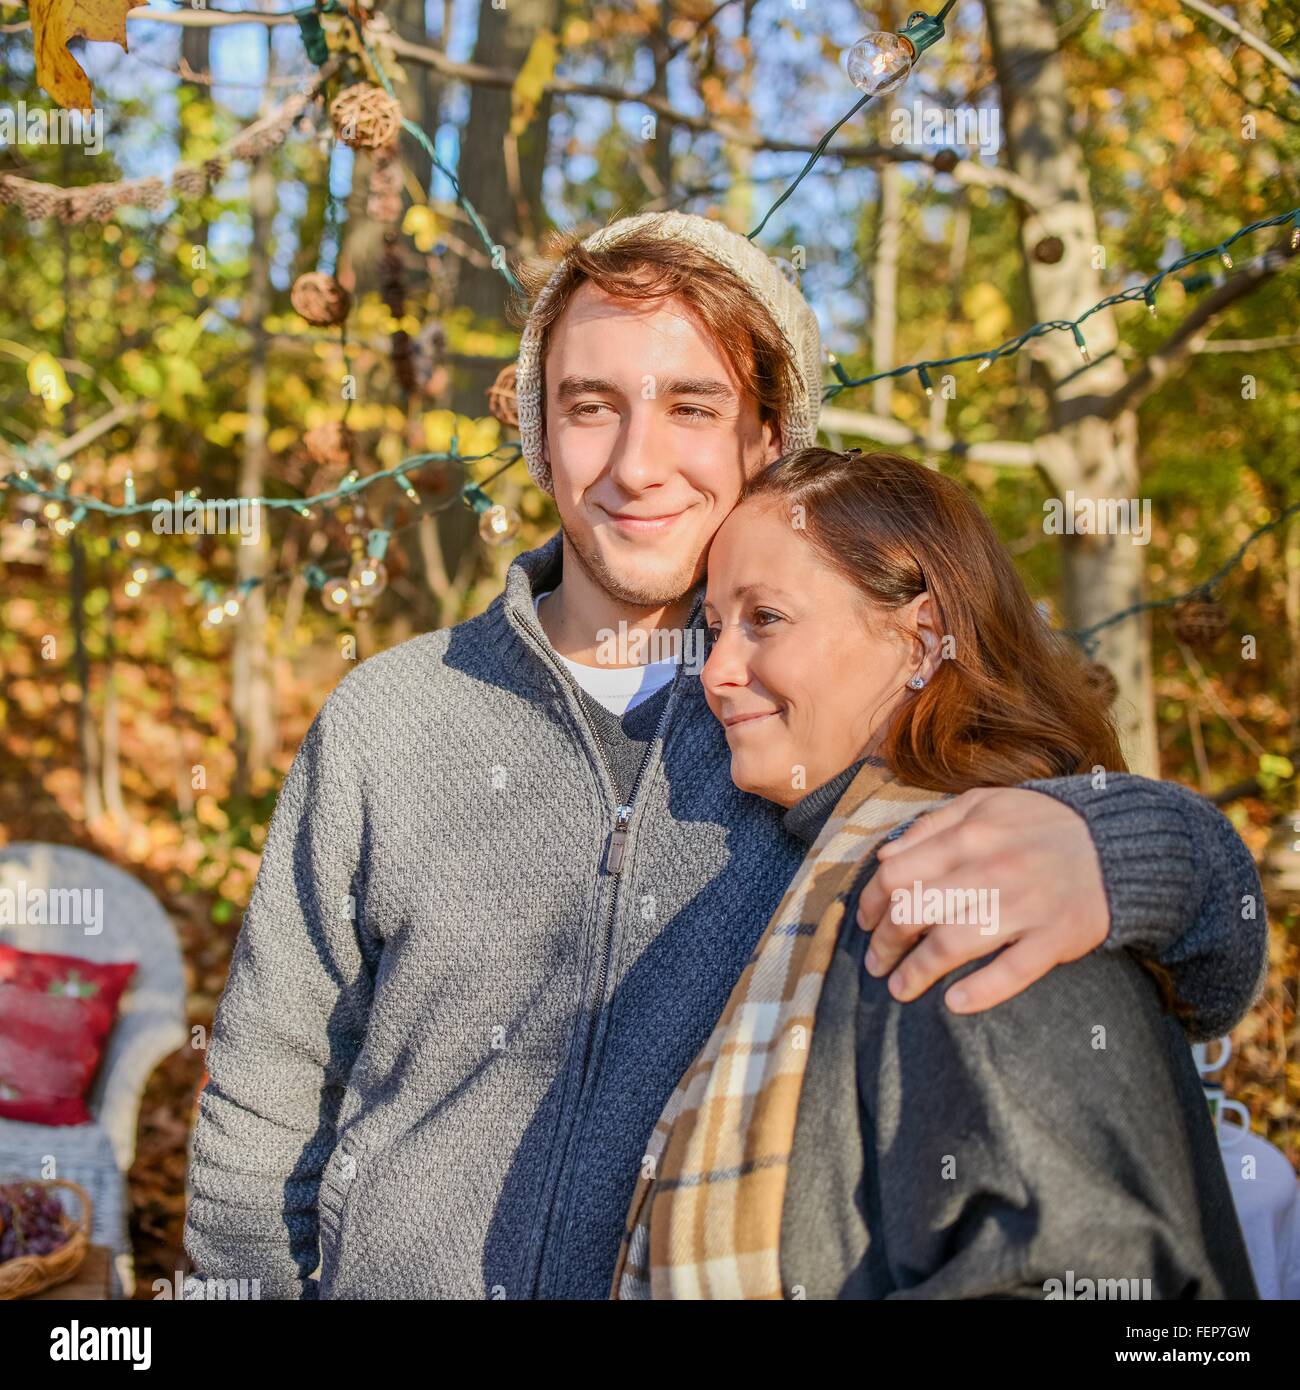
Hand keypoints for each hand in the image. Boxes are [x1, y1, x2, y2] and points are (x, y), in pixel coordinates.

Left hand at [855, 788, 1109, 1013]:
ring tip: (900, 989)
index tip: (864, 922)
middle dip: (885, 943)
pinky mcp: (1055, 938)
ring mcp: (1025, 906)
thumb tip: (885, 857)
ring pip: (952, 944)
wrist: (1117, 842)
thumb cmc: (1039, 824)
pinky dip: (980, 991)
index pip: (897, 874)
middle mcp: (992, 870)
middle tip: (876, 961)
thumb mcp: (983, 804)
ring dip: (917, 972)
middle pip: (915, 912)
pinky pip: (1012, 972)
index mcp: (969, 835)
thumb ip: (931, 826)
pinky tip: (954, 1002)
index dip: (871, 903)